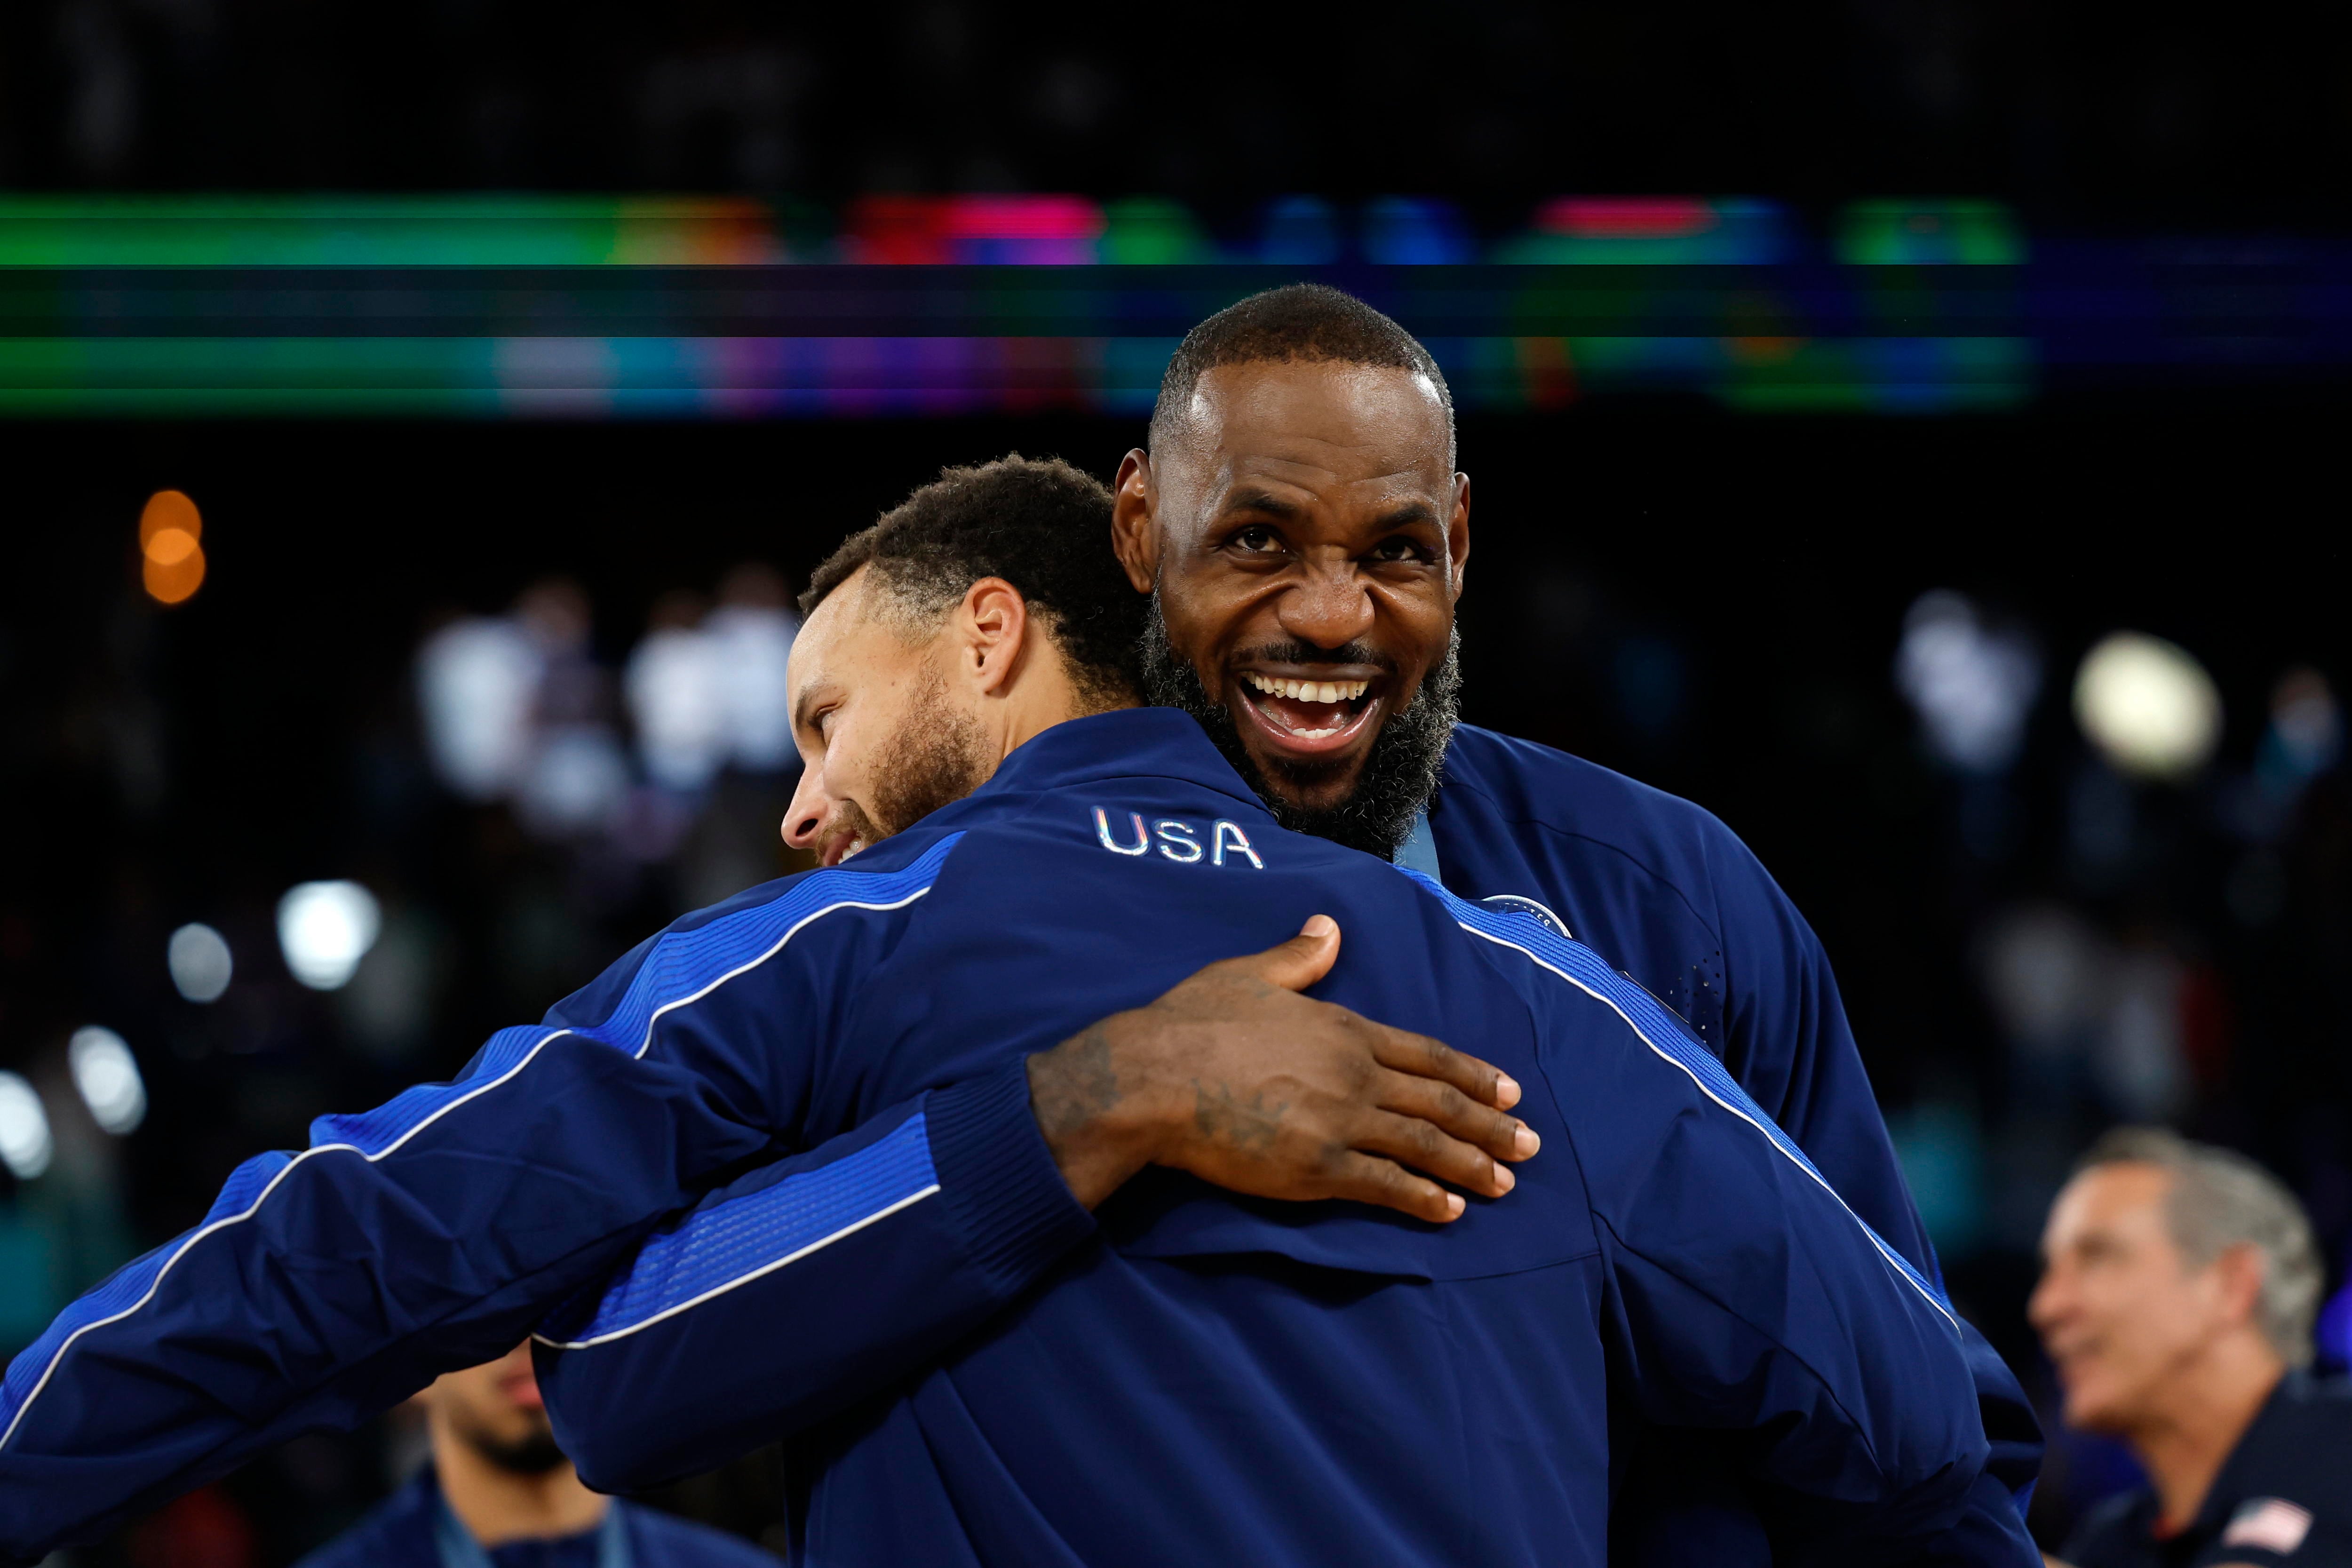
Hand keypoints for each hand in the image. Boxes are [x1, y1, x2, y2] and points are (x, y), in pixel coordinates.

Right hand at [1025, 915, 1539, 1222]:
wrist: (1154, 1076)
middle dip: (1490, 1126)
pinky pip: (1384, 1185)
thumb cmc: (1194, 1022)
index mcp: (1344, 1029)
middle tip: (1530, 1145)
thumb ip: (1299, 957)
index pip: (1426, 1053)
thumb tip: (1328, 926)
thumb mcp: (1249, 974)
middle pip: (1439, 1102)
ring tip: (1506, 1184)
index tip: (1509, 1091)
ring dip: (1471, 1165)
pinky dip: (1422, 1198)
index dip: (1472, 1073)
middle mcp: (1354, 1075)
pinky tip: (1450, 1211)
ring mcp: (1340, 1123)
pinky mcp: (1317, 1168)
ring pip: (1423, 1145)